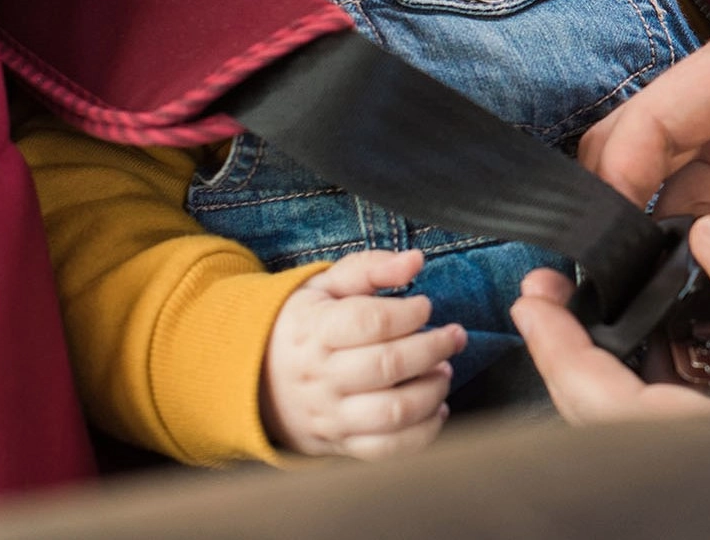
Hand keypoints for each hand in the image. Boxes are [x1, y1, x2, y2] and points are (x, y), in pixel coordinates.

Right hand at [262, 250, 467, 459]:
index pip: (369, 322)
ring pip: (393, 412)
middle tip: (453, 336)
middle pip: (388, 366)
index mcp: (313, 331)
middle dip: (434, 348)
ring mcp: (330, 415)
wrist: (255, 379)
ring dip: (433, 390)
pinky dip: (424, 431)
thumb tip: (414, 261)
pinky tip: (436, 407)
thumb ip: (370, 268)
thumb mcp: (324, 287)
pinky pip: (389, 449)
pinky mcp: (341, 444)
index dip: (408, 312)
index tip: (424, 305)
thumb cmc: (303, 326)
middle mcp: (320, 377)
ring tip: (443, 370)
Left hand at [513, 216, 709, 478]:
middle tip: (551, 299)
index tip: (536, 300)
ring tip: (597, 314)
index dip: (565, 355)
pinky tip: (669, 350)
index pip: (623, 413)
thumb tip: (709, 237)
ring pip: (656, 439)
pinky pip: (698, 442)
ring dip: (615, 380)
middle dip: (574, 364)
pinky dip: (665, 396)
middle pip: (622, 433)